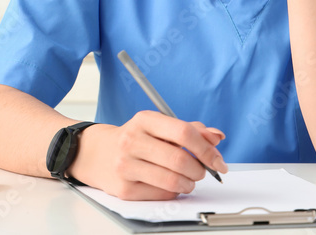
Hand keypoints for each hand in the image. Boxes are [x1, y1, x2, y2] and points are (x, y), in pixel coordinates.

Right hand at [65, 111, 227, 199]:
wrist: (96, 153)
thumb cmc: (135, 139)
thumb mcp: (159, 126)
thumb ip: (190, 130)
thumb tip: (217, 137)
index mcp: (145, 120)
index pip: (184, 133)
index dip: (206, 149)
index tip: (218, 160)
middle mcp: (132, 140)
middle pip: (180, 160)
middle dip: (200, 170)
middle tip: (203, 172)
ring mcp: (126, 165)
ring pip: (172, 181)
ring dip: (189, 183)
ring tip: (189, 180)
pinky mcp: (124, 189)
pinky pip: (161, 194)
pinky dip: (174, 193)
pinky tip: (171, 185)